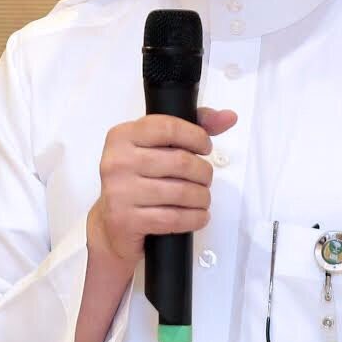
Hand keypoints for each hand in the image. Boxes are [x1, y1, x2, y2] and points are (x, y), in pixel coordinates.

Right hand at [88, 108, 236, 266]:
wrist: (112, 224)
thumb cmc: (139, 179)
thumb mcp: (158, 146)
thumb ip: (194, 126)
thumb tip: (229, 117)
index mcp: (122, 136)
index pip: (169, 127)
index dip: (196, 137)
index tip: (205, 147)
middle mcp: (117, 161)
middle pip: (180, 161)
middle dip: (203, 172)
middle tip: (204, 179)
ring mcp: (119, 192)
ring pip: (181, 192)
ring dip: (202, 197)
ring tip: (202, 198)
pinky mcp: (125, 221)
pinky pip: (174, 218)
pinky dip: (194, 218)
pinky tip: (198, 215)